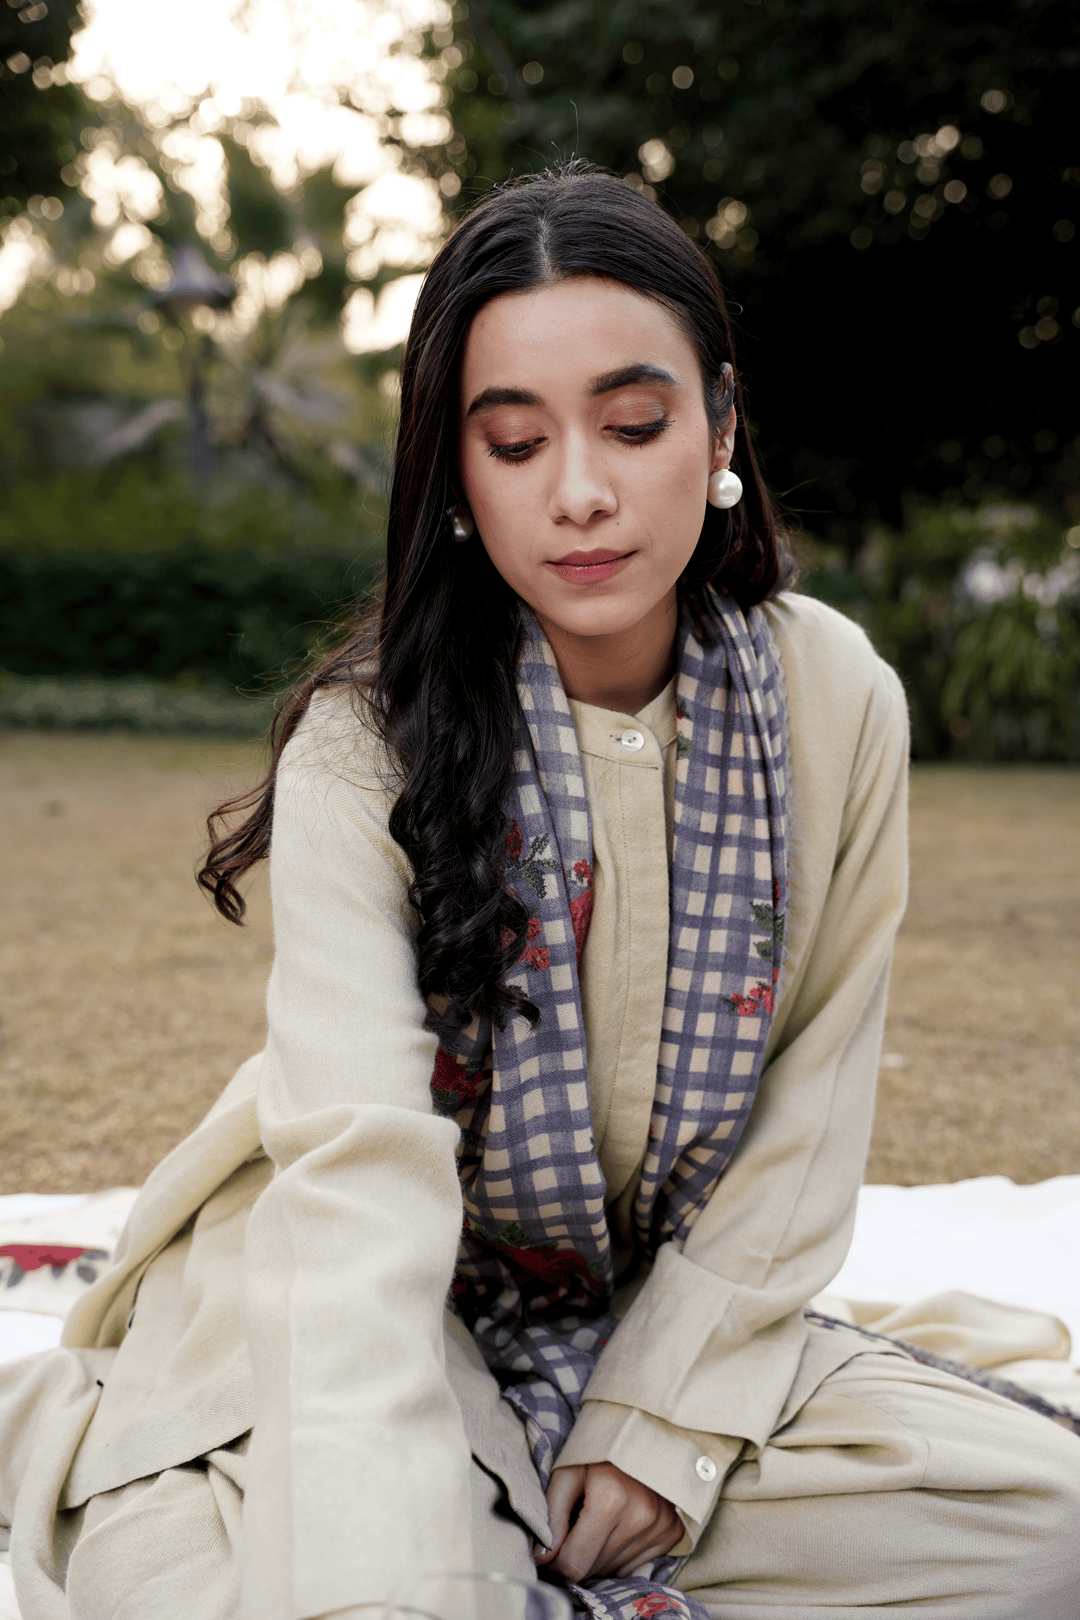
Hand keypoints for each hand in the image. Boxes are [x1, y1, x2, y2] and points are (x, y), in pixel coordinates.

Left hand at [534, 1462, 681, 1581]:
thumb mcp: (567, 1472)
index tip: (549, 1547)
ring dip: (598, 1555)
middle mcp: (641, 1517)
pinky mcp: (673, 1533)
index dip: (554, 1560)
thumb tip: (543, 1556)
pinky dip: (619, 1553)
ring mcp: (661, 1527)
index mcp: (611, 1499)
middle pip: (593, 1569)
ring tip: (597, 1522)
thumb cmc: (599, 1452)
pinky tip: (618, 1526)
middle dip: (576, 1555)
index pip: (574, 1563)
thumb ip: (551, 1514)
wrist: (644, 1432)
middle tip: (574, 1527)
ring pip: (613, 1570)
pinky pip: (634, 1565)